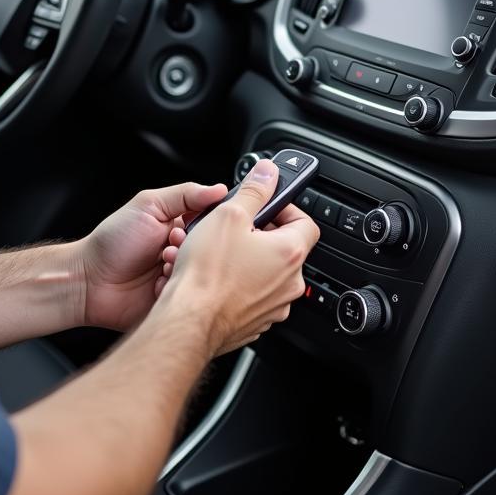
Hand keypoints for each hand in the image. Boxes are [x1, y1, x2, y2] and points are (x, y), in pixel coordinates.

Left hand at [78, 181, 228, 330]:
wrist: (88, 280)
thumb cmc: (113, 240)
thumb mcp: (148, 205)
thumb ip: (185, 195)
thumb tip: (218, 189)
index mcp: (180, 227)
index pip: (211, 223)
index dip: (208, 225)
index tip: (193, 225)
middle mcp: (182, 252)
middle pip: (209, 250)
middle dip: (193, 248)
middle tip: (172, 245)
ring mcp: (177, 277)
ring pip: (199, 274)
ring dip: (181, 268)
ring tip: (161, 264)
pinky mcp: (173, 301)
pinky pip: (188, 298)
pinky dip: (174, 290)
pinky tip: (157, 285)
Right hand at [160, 160, 319, 354]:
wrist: (189, 320)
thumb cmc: (207, 273)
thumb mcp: (229, 215)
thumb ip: (253, 190)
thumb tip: (268, 173)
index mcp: (290, 253)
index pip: (305, 221)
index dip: (285, 207)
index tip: (266, 203)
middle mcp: (289, 283)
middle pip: (285, 247)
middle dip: (261, 234)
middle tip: (236, 227)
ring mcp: (274, 306)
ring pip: (267, 273)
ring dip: (249, 259)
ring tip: (221, 252)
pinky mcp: (256, 321)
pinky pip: (253, 295)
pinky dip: (240, 284)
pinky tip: (217, 277)